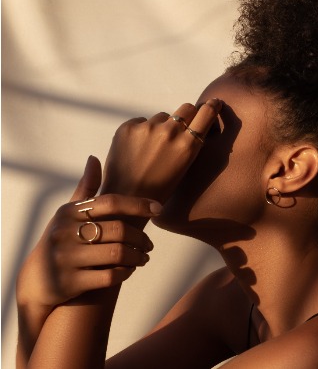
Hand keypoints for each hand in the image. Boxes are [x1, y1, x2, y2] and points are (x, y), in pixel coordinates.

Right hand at [16, 156, 160, 311]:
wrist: (36, 279)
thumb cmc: (61, 239)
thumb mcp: (68, 213)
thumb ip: (85, 188)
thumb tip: (94, 157)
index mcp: (69, 212)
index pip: (111, 202)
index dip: (138, 204)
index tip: (159, 209)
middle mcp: (65, 232)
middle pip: (119, 230)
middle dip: (141, 238)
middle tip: (149, 244)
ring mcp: (66, 259)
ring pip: (117, 254)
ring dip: (138, 256)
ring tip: (144, 257)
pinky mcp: (70, 282)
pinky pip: (109, 277)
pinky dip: (125, 273)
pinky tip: (129, 269)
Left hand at [101, 98, 221, 201]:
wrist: (127, 198)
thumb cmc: (159, 189)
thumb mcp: (183, 168)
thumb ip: (189, 145)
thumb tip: (190, 127)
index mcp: (188, 146)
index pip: (206, 114)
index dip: (212, 107)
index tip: (214, 103)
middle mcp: (170, 132)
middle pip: (186, 108)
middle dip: (185, 116)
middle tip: (177, 130)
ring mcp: (148, 127)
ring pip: (161, 116)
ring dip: (160, 127)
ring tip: (150, 149)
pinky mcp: (128, 127)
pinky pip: (141, 121)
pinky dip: (141, 131)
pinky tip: (136, 149)